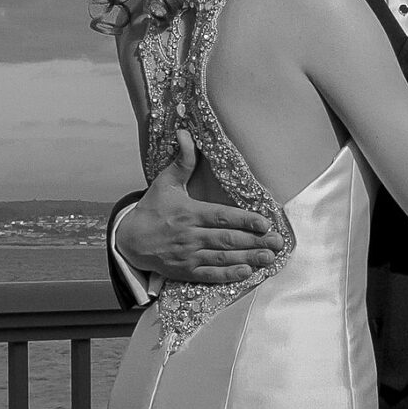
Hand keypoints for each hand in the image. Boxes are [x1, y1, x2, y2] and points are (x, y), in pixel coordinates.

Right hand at [116, 130, 279, 283]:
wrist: (129, 240)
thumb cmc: (151, 210)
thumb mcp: (165, 183)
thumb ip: (182, 161)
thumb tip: (185, 133)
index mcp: (189, 213)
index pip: (222, 217)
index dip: (244, 220)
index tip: (264, 223)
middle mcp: (190, 236)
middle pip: (228, 240)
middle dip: (255, 242)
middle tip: (278, 243)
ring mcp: (188, 256)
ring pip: (223, 258)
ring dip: (248, 258)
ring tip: (269, 257)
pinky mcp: (186, 271)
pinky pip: (210, 274)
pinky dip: (228, 275)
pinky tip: (246, 273)